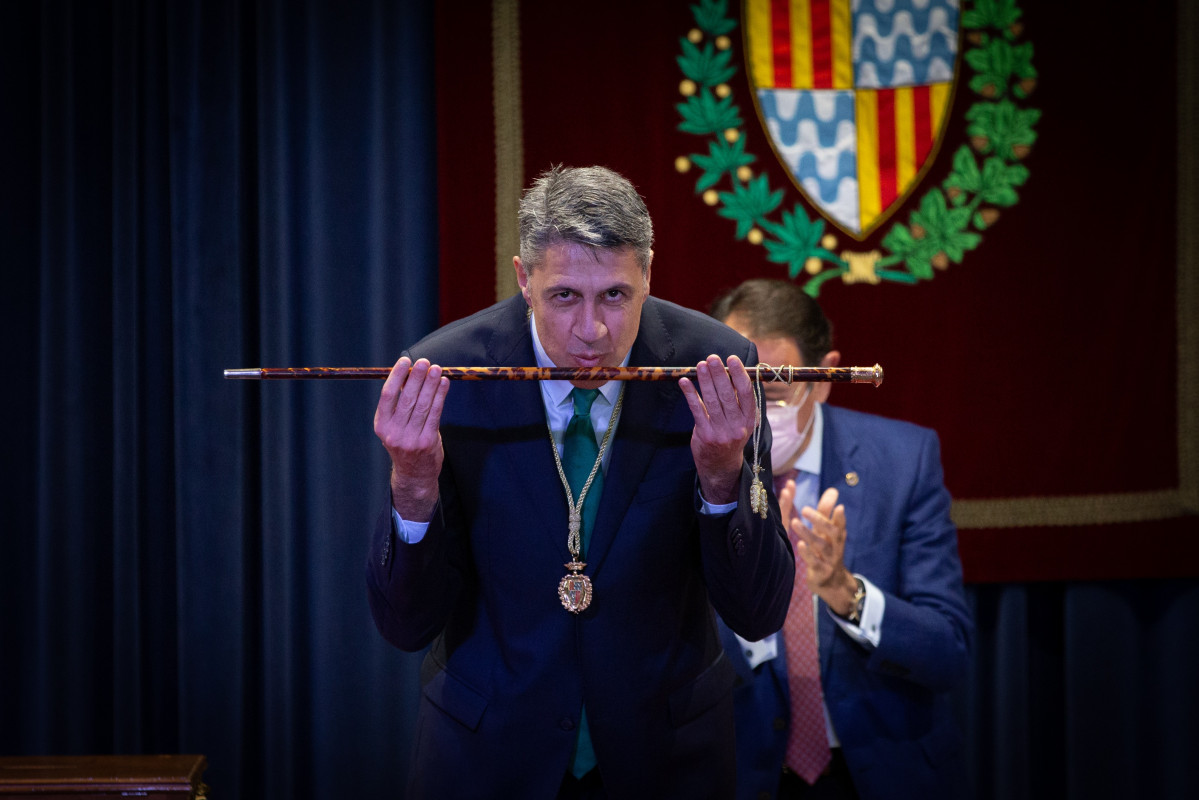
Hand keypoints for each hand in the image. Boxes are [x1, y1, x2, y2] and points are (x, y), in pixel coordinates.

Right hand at [374, 356, 449, 521]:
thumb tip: (410, 373)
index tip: (405, 361)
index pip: (387, 396)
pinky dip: (440, 397)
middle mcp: (393, 432)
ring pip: (422, 405)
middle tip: (425, 361)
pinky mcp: (427, 442)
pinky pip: (435, 414)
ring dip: (431, 385)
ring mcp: (410, 439)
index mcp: (381, 424)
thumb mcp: (396, 425)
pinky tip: (444, 384)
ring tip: (437, 369)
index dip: (396, 376)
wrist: (414, 474)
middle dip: (417, 378)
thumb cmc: (406, 442)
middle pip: (406, 399)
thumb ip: (401, 402)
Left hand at [679, 354, 755, 504]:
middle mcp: (737, 426)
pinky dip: (690, 394)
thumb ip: (736, 400)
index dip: (739, 375)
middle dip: (719, 374)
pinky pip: (697, 410)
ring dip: (705, 381)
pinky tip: (685, 382)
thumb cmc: (729, 435)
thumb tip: (729, 370)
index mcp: (749, 419)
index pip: (745, 393)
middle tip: (712, 358)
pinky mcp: (705, 435)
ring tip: (700, 365)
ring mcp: (721, 432)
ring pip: (712, 401)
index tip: (732, 359)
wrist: (720, 465)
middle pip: (727, 395)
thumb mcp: (740, 421)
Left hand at [794, 487, 857, 615]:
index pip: (840, 524)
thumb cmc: (826, 550)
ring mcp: (829, 560)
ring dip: (808, 534)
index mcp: (836, 536)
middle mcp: (835, 547)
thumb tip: (833, 490)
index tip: (839, 506)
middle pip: (831, 533)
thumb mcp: (827, 532)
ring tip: (795, 522)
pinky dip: (807, 554)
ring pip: (820, 546)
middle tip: (804, 509)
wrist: (832, 583)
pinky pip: (814, 563)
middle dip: (819, 520)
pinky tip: (800, 545)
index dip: (839, 516)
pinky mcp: (820, 572)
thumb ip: (826, 511)